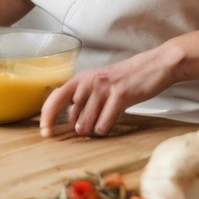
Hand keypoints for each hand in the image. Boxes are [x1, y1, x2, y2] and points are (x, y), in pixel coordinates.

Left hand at [39, 44, 180, 136]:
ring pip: (88, 122)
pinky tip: (112, 121)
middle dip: (79, 128)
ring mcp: (104, 88)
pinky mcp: (120, 95)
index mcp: (81, 78)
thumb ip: (84, 101)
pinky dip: (106, 128)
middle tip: (89, 129)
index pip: (56, 97)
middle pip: (73, 116)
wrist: (153, 66)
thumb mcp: (99, 85)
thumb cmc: (125, 80)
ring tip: (104, 122)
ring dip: (94, 129)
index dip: (47, 115)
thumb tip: (70, 123)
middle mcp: (89, 82)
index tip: (45, 131)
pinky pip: (105, 122)